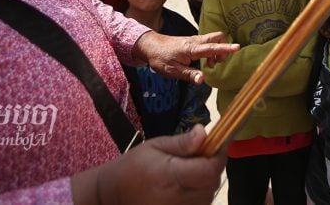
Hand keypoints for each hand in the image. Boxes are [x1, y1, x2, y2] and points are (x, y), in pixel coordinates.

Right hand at [72, 125, 225, 204]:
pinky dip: (199, 193)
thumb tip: (204, 132)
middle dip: (212, 167)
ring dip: (207, 181)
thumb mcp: (155, 146)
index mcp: (170, 177)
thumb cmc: (132, 167)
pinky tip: (186, 185)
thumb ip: (182, 142)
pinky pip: (199, 204)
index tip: (218, 143)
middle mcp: (178, 199)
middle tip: (202, 154)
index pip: (209, 170)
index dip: (218, 156)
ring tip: (189, 170)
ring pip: (208, 195)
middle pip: (212, 184)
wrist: (111, 196)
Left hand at [132, 31, 239, 83]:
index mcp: (192, 49)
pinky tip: (204, 60)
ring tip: (210, 64)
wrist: (150, 45)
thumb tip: (202, 80)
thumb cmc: (160, 58)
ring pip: (213, 39)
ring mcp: (194, 40)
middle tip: (217, 62)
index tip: (237, 47)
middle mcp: (195, 41)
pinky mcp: (193, 41)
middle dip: (224, 48)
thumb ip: (189, 75)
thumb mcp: (173, 71)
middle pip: (217, 37)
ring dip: (217, 50)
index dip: (226, 48)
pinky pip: (208, 42)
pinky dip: (212, 49)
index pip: (212, 48)